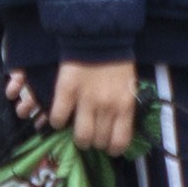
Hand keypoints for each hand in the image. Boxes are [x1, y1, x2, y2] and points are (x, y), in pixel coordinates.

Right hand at [24, 59, 140, 154]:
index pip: (120, 142)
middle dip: (95, 143)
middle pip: (99, 141)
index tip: (108, 147)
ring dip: (79, 139)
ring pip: (81, 137)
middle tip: (92, 136)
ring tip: (77, 132)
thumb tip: (118, 130)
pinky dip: (57, 122)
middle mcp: (106, 107)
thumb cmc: (117, 62)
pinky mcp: (66, 92)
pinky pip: (59, 118)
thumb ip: (124, 108)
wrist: (100, 37)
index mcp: (125, 105)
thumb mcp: (129, 87)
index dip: (113, 149)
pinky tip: (60, 118)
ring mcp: (86, 101)